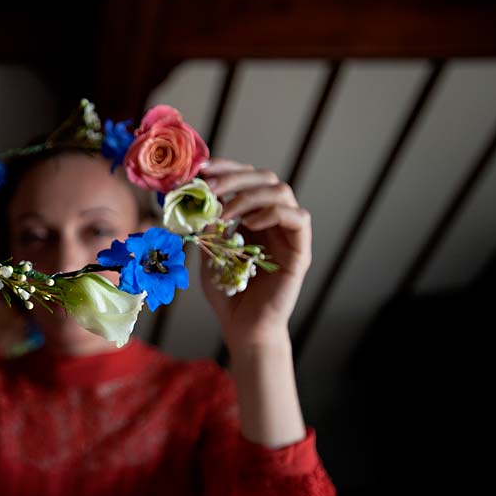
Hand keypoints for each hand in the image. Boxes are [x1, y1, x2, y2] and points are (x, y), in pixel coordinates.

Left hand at [197, 158, 311, 346]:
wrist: (243, 328)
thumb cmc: (227, 295)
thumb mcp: (207, 253)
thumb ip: (206, 226)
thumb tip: (194, 198)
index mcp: (252, 217)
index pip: (246, 178)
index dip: (227, 168)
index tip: (202, 169)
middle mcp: (273, 220)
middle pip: (264, 178)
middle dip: (234, 177)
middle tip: (208, 188)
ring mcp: (288, 234)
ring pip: (281, 191)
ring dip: (248, 195)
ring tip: (223, 213)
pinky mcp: (300, 251)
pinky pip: (298, 217)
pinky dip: (272, 212)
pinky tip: (249, 224)